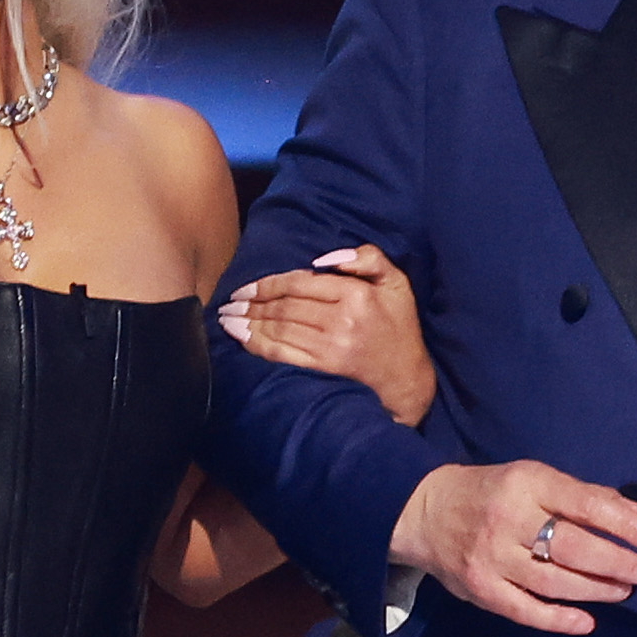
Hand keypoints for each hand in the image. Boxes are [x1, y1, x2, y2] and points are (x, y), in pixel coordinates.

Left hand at [219, 245, 439, 428]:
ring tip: (227, 319)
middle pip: (284, 306)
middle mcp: (341, 319)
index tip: (247, 286)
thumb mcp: (396, 282)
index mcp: (355, 294)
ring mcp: (331, 346)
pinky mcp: (325, 369)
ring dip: (248, 323)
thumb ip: (368, 258)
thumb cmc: (400, 327)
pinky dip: (258, 345)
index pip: (300, 283)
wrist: (408, 379)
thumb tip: (323, 259)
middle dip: (251, 303)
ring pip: (279, 329)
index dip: (268, 284)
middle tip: (229, 302)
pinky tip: (242, 339)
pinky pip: (283, 353)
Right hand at [394, 460, 636, 636]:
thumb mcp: (535, 480)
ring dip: (595, 589)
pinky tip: (587, 622)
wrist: (424, 512)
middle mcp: (508, 521)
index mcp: (525, 484)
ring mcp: (492, 559)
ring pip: (554, 582)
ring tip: (623, 591)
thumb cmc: (492, 492)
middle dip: (614, 561)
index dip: (623, 524)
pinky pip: (525, 610)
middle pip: (572, 547)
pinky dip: (559, 620)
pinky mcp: (481, 590)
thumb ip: (586, 497)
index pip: (584, 504)